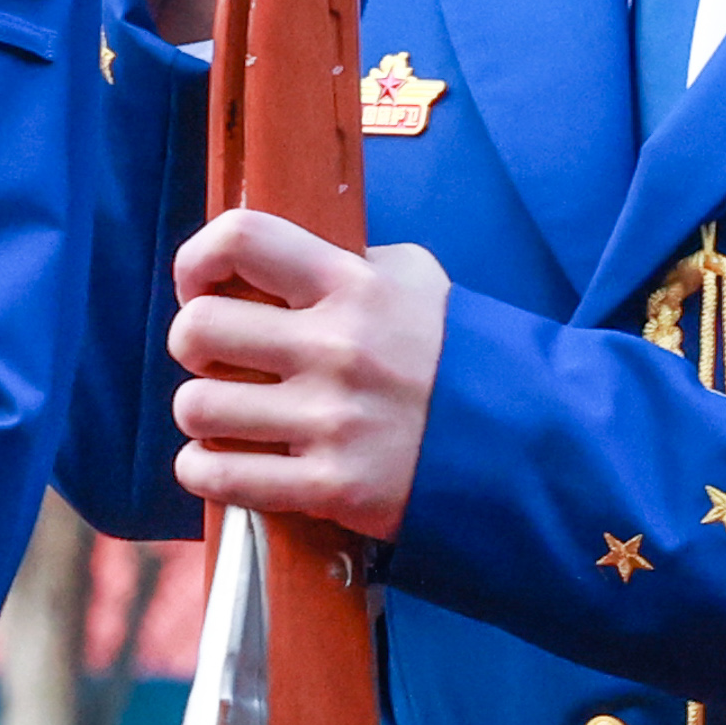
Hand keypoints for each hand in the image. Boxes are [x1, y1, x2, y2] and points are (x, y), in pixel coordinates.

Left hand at [168, 210, 449, 541]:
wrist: (532, 449)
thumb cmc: (461, 359)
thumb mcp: (417, 284)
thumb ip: (346, 266)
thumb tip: (272, 262)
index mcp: (355, 287)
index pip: (242, 238)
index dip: (199, 259)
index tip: (200, 285)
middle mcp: (338, 348)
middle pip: (197, 329)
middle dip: (193, 346)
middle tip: (219, 362)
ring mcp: (333, 421)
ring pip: (197, 406)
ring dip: (202, 413)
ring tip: (230, 415)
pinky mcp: (334, 486)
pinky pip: (221, 476)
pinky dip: (204, 471)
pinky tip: (219, 464)